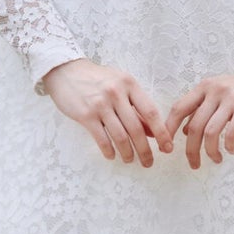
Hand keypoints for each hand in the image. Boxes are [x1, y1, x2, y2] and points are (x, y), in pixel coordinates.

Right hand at [41, 58, 174, 165]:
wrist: (66, 71)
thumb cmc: (96, 79)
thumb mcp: (120, 86)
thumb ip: (136, 107)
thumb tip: (152, 132)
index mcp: (129, 84)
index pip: (151, 112)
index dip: (161, 132)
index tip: (167, 147)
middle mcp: (116, 93)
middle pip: (136, 128)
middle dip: (145, 150)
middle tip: (149, 162)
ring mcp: (100, 104)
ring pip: (120, 136)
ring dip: (128, 153)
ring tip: (130, 160)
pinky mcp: (85, 115)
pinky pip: (101, 139)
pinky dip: (109, 150)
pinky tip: (112, 156)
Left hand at [163, 70, 233, 169]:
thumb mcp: (219, 94)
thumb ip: (202, 109)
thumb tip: (185, 131)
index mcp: (204, 87)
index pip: (179, 108)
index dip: (169, 129)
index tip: (167, 147)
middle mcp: (214, 90)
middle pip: (194, 126)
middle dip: (191, 150)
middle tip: (194, 164)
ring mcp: (230, 98)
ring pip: (211, 132)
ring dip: (211, 151)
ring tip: (215, 159)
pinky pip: (231, 132)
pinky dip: (229, 145)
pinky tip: (231, 150)